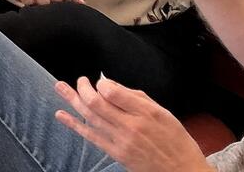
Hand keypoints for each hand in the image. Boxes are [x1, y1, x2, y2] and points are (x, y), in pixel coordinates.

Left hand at [54, 77, 212, 171]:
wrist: (182, 170)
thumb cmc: (175, 140)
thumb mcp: (164, 113)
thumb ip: (137, 98)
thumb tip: (111, 84)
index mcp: (147, 113)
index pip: (113, 93)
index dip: (101, 84)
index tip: (100, 81)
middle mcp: (132, 126)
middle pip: (97, 103)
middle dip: (83, 88)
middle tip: (80, 81)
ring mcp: (122, 141)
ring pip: (90, 117)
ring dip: (72, 100)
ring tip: (60, 87)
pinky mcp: (116, 153)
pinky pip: (90, 136)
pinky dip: (73, 124)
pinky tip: (61, 114)